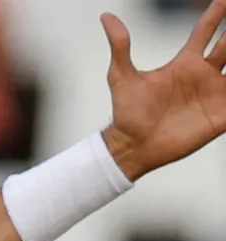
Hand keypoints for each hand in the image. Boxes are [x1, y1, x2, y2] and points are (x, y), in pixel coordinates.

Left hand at [101, 0, 225, 180]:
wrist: (133, 146)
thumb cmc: (127, 112)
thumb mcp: (122, 76)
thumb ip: (120, 46)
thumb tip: (106, 17)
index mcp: (184, 64)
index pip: (205, 32)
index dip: (215, 14)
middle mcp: (202, 76)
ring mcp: (213, 94)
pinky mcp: (221, 115)